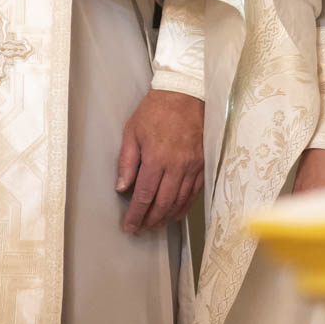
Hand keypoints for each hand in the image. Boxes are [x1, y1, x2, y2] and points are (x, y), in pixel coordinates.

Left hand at [116, 89, 203, 234]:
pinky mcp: (203, 164)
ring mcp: (192, 166)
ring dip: (167, 217)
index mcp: (156, 158)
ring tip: (156, 225)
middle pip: (163, 204)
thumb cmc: (155, 110)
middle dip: (150, 220)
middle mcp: (176, 166)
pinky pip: (194, 192)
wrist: (185, 94)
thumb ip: (127, 162)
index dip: (136, 215)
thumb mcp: (132, 131)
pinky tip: (176, 213)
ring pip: (180, 201)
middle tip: (141, 229)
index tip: (129, 226)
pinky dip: (184, 206)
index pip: (144, 196)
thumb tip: (121, 187)